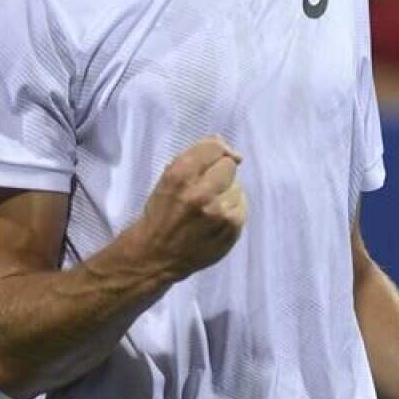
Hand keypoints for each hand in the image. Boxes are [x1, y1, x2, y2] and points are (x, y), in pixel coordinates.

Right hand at [132, 136, 247, 282]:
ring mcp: (219, 213)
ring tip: (210, 206)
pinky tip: (217, 219)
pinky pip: (242, 206)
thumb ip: (194, 157)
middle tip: (208, 186)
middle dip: (221, 172)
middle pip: (229, 165)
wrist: (156, 255)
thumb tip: (223, 143)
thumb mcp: (167, 178)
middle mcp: (200, 194)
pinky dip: (232, 209)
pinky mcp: (232, 229)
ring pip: (238, 186)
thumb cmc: (161, 213)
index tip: (214, 159)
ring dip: (227, 192)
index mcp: (179, 176)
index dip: (216, 151)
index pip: (214, 147)